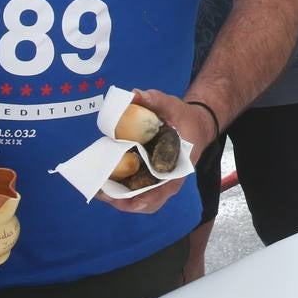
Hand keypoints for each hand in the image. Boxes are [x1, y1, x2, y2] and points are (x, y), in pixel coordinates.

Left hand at [94, 88, 215, 214]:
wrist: (197, 125)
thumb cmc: (186, 118)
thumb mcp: (173, 106)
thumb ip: (155, 100)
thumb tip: (134, 95)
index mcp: (181, 165)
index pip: (167, 188)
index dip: (148, 197)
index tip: (128, 201)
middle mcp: (172, 179)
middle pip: (151, 202)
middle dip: (126, 202)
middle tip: (104, 193)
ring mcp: (162, 182)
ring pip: (143, 201)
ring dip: (122, 200)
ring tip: (100, 191)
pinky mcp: (153, 179)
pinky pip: (139, 193)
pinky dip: (123, 193)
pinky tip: (106, 184)